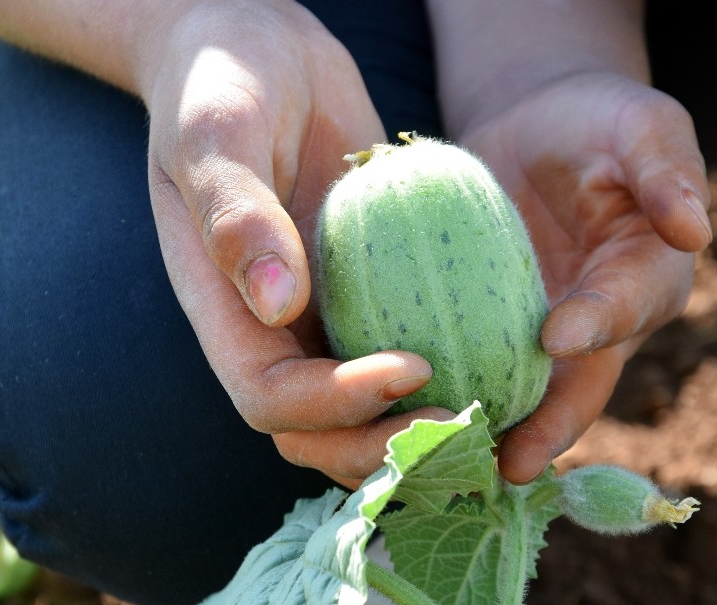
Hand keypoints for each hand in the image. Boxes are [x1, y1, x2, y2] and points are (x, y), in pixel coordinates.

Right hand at [137, 1, 446, 486]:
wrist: (259, 50)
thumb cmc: (224, 81)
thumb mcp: (216, 133)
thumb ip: (234, 215)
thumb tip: (278, 306)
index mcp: (225, 310)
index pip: (270, 397)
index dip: (335, 404)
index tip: (412, 365)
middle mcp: (271, 330)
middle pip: (317, 432)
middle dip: (384, 442)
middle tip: (465, 420)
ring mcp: (320, 316)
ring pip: (362, 412)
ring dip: (418, 430)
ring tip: (490, 420)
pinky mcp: (366, 293)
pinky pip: (401, 352)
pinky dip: (442, 378)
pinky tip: (499, 369)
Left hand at [458, 72, 711, 482]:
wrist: (535, 128)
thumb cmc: (597, 121)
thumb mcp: (640, 124)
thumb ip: (665, 168)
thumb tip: (694, 230)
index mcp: (648, 276)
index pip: (628, 303)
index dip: (599, 322)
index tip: (558, 335)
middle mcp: (600, 324)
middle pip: (581, 383)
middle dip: (550, 424)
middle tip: (515, 462)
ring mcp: (543, 334)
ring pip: (525, 393)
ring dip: (495, 430)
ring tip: (455, 460)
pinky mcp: (491, 330)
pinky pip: (474, 365)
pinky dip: (450, 392)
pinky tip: (410, 418)